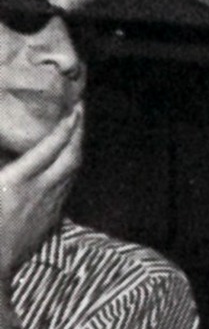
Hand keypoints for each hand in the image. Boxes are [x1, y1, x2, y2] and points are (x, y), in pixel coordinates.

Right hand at [0, 103, 81, 282]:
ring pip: (72, 173)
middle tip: (80, 111)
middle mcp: (41, 192)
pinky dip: (70, 170)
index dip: (65, 126)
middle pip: (71, 157)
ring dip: (76, 150)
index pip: (50, 147)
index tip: (75, 108)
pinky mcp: (51, 220)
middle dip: (78, 132)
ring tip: (76, 132)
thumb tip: (5, 150)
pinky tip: (66, 165)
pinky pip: (67, 189)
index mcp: (17, 181)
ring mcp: (49, 207)